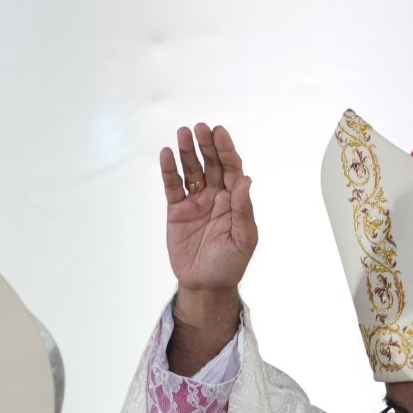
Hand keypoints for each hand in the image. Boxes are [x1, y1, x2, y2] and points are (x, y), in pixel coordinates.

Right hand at [161, 122, 256, 296]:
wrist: (206, 284)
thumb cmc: (230, 264)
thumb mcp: (244, 240)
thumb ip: (244, 211)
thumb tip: (246, 182)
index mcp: (235, 200)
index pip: (232, 169)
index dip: (226, 150)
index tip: (219, 132)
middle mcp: (216, 196)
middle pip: (211, 164)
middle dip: (207, 145)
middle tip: (200, 127)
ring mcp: (196, 201)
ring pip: (191, 171)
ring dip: (187, 152)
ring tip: (183, 133)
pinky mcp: (177, 210)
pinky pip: (173, 186)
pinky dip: (169, 171)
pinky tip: (167, 154)